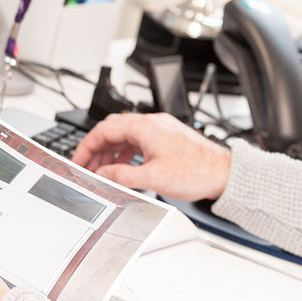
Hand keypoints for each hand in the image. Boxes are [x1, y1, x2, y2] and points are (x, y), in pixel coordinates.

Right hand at [72, 111, 231, 200]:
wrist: (224, 173)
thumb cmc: (196, 171)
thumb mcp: (152, 178)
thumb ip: (121, 176)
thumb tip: (99, 175)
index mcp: (146, 127)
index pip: (104, 129)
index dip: (86, 146)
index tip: (77, 161)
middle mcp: (153, 123)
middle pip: (113, 129)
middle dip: (96, 148)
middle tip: (86, 167)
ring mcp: (161, 129)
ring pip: (125, 135)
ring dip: (110, 151)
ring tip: (101, 170)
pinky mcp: (167, 138)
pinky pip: (138, 140)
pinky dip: (125, 152)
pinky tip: (122, 167)